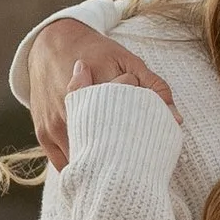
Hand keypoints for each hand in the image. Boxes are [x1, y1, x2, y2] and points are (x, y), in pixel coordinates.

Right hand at [28, 16, 176, 167]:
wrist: (52, 44)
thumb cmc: (97, 53)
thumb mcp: (129, 61)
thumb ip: (155, 87)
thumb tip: (176, 119)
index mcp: (96, 89)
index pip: (124, 129)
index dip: (138, 148)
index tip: (150, 160)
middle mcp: (71, 109)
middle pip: (100, 152)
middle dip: (118, 167)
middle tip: (135, 175)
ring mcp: (55, 124)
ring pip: (80, 162)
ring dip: (97, 171)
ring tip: (116, 176)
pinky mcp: (43, 134)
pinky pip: (63, 165)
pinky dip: (80, 171)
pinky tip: (95, 173)